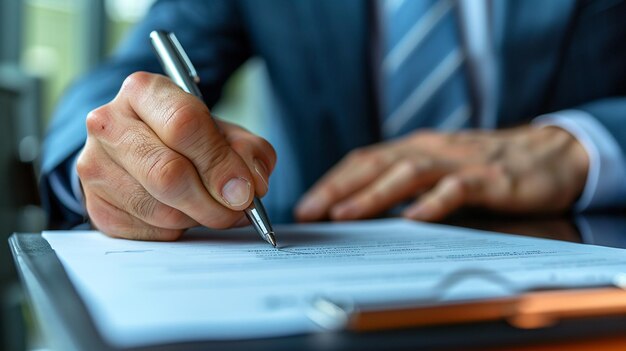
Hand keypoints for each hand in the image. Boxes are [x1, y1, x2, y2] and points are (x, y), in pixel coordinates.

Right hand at [77, 72, 275, 239]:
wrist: (139, 151)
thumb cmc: (185, 139)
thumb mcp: (223, 131)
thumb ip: (247, 151)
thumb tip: (252, 185)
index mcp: (143, 91)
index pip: (183, 123)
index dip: (220, 163)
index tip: (245, 190)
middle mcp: (109, 123)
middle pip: (168, 173)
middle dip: (213, 202)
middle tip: (236, 209)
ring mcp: (96, 166)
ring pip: (161, 209)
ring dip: (198, 218)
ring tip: (210, 207)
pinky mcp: (95, 205)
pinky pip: (149, 231)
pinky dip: (178, 230)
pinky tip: (183, 213)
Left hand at [295, 127, 588, 221]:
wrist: (548, 154)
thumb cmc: (484, 167)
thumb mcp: (438, 170)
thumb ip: (406, 184)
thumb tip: (361, 210)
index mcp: (415, 148)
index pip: (365, 160)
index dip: (333, 181)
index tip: (306, 205)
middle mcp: (431, 149)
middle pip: (377, 164)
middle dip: (339, 188)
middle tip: (309, 210)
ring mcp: (459, 162)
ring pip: (409, 173)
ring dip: (373, 194)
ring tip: (345, 214)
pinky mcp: (489, 178)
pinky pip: (457, 189)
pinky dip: (433, 203)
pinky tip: (412, 219)